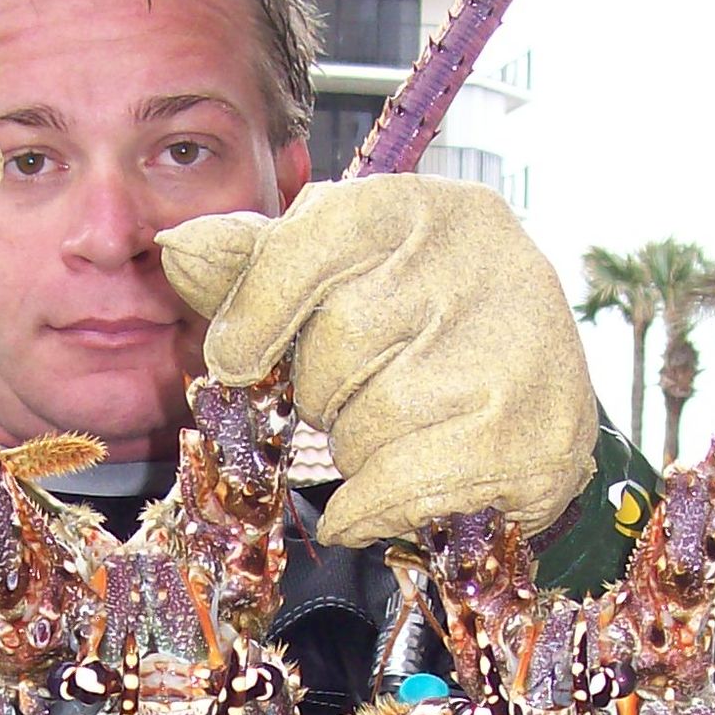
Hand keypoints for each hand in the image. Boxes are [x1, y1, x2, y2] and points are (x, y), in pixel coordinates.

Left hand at [161, 179, 597, 550]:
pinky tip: (374, 498)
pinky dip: (368, 507)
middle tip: (361, 391)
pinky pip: (400, 487)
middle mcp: (479, 262)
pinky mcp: (534, 438)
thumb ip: (255, 265)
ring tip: (396, 429)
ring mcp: (516, 351)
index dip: (254, 317)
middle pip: (333, 349)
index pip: (300, 251)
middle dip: (323, 392)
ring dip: (354, 449)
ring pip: (365, 425)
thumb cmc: (416, 322)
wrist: (537, 393)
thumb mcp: (336, 273)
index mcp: (420, 207)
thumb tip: (178, 251)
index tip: (238, 359)